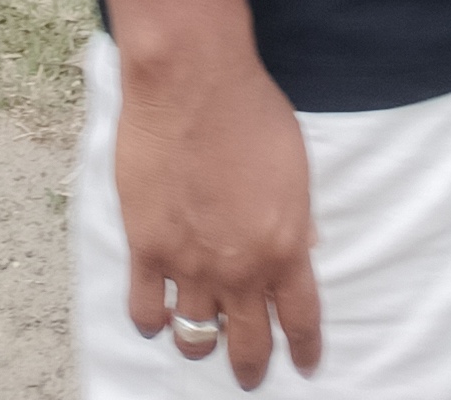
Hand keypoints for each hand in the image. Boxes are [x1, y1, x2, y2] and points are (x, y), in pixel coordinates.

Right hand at [117, 41, 322, 387]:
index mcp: (283, 248)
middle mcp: (239, 269)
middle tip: (249, 374)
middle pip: (248, 343)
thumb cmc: (250, 109)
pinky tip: (156, 317)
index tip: (304, 363)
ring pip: (194, 337)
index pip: (300, 320)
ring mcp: (189, 264)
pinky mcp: (146, 248)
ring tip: (199, 339)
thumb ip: (296, 219)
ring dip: (199, 344)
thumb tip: (300, 249)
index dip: (303, 349)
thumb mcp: (295, 167)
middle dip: (251, 366)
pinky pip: (146, 309)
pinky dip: (152, 321)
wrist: (193, 81)